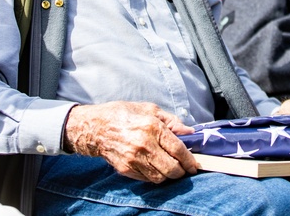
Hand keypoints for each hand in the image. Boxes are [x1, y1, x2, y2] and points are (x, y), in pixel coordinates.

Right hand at [63, 101, 196, 182]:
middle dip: (181, 171)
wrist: (95, 127)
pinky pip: (147, 179)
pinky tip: (155, 167)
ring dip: (168, 175)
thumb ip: (171, 121)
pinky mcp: (126, 169)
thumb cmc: (123, 114)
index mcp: (152, 127)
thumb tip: (188, 132)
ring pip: (160, 177)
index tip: (194, 164)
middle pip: (171, 168)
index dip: (189, 160)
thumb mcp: (149, 109)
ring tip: (170, 168)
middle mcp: (144, 145)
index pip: (178, 150)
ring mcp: (134, 159)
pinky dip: (155, 176)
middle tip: (184, 168)